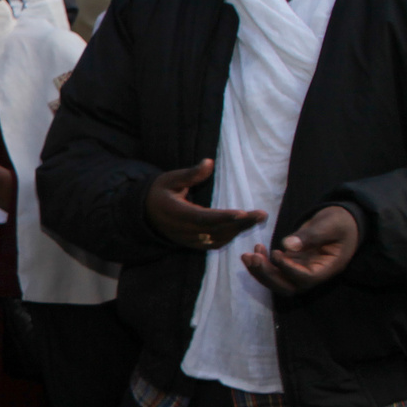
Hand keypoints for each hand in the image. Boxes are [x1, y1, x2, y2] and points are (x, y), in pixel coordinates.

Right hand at [145, 159, 266, 249]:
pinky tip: (243, 226)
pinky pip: (214, 244)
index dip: (222, 217)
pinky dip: (230, 236)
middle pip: (214, 230)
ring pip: (217, 239)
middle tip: (261, 214)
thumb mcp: (170, 179)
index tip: (242, 213)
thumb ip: (190, 174)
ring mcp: (187, 239)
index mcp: (174, 213)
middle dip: (240, 223)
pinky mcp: (192, 244)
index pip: (201, 217)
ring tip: (258, 218)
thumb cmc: (160, 192)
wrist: (145, 213)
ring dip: (239, 230)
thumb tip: (209, 162)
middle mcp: (181, 230)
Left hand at [242, 204, 358, 294]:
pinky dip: (262, 264)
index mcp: (329, 267)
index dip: (289, 270)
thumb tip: (287, 245)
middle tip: (253, 258)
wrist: (341, 220)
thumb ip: (311, 235)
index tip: (276, 253)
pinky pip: (275, 271)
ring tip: (247, 256)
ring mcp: (302, 270)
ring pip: (278, 281)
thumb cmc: (340, 221)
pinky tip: (254, 250)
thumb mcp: (329, 224)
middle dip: (268, 275)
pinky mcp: (293, 264)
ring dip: (260, 271)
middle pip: (289, 286)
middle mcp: (315, 274)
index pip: (307, 278)